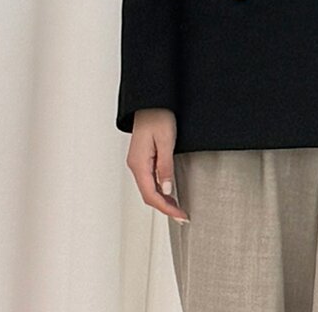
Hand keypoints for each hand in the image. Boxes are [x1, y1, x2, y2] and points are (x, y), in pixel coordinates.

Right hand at [126, 108, 190, 223]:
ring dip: (162, 200)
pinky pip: (149, 179)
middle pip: (148, 195)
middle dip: (165, 207)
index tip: (180, 215)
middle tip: (182, 215)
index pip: (151, 194)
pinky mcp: (142, 158)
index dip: (166, 208)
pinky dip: (159, 189)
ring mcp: (138, 162)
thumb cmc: (158, 116)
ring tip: (178, 207)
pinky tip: (168, 192)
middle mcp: (135, 165)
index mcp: (139, 163)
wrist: (151, 101)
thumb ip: (165, 167)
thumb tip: (166, 190)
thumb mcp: (166, 141)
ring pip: (148, 188)